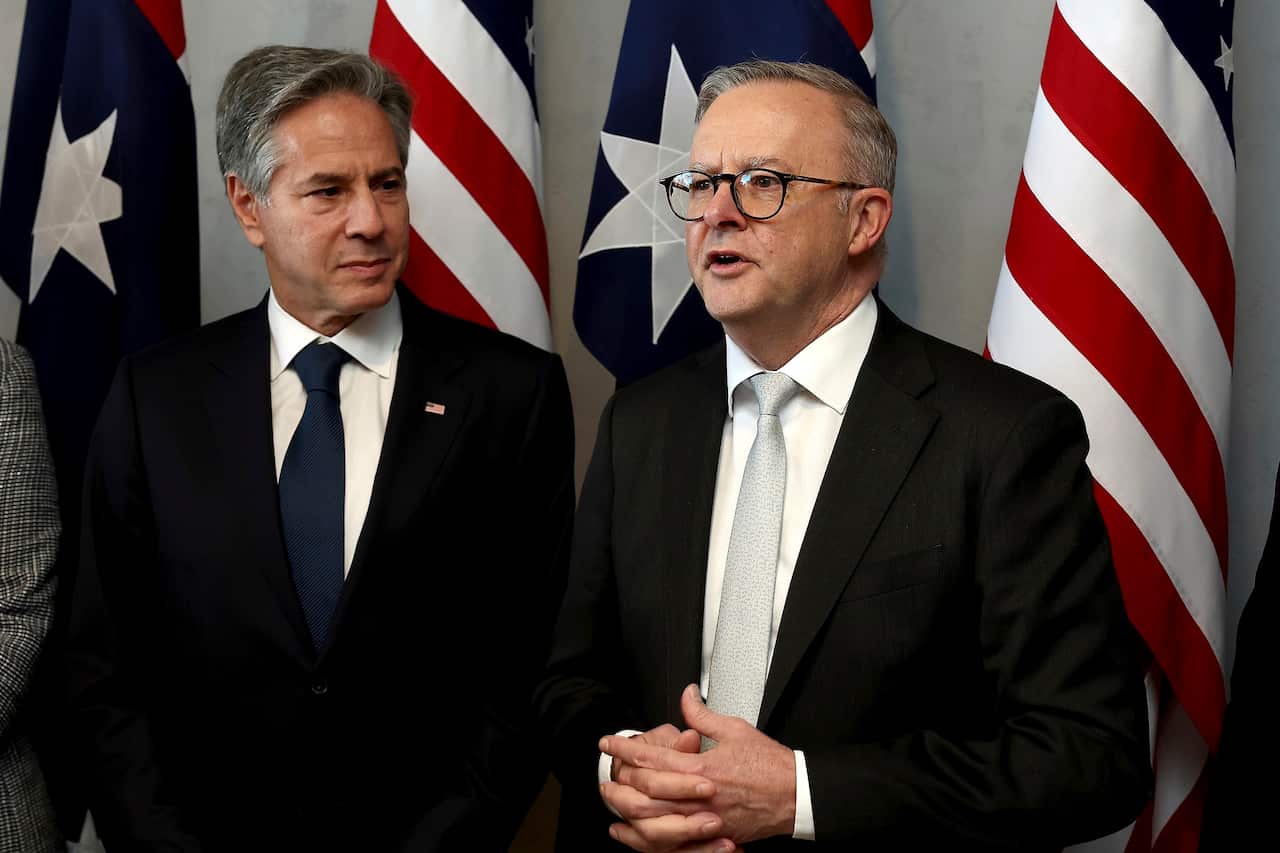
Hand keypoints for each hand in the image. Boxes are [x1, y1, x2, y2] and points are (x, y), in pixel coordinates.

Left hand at [603, 684, 796, 844]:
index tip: (609, 742)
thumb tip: (687, 696)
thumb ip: (703, 715)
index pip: (652, 757)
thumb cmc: (770, 765)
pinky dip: (648, 837)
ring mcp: (703, 820)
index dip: (625, 748)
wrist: (796, 795)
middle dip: (620, 778)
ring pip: (653, 818)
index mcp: (701, 767)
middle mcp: (697, 796)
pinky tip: (635, 832)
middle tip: (607, 769)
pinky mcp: (711, 835)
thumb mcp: (735, 729)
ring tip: (613, 797)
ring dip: (628, 807)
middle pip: (645, 790)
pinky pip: (671, 841)